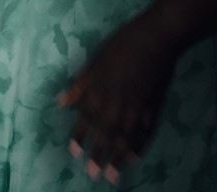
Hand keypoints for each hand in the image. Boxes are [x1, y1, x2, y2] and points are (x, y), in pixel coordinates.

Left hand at [57, 16, 177, 184]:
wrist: (156, 40)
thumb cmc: (120, 46)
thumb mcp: (93, 63)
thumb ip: (79, 86)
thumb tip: (60, 102)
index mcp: (99, 91)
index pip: (86, 120)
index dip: (79, 137)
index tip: (74, 153)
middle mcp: (117, 103)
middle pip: (106, 134)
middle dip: (99, 155)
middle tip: (93, 175)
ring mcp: (137, 107)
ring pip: (126, 138)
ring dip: (118, 158)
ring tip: (113, 176)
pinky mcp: (154, 107)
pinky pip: (146, 132)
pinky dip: (139, 147)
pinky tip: (134, 158)